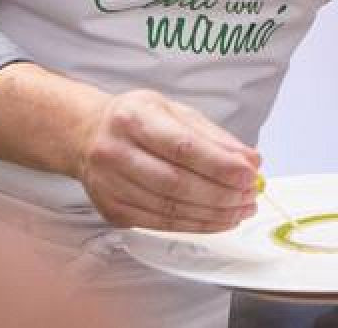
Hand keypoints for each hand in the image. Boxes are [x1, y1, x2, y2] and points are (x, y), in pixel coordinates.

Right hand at [75, 89, 258, 231]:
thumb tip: (250, 160)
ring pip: (169, 208)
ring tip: (241, 209)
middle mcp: (115, 152)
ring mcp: (110, 185)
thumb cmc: (138, 120)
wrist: (87, 136)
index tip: (249, 173)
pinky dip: (195, 224)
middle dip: (221, 194)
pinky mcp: (112, 211)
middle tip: (250, 196)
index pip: (182, 147)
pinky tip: (218, 220)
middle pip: (176, 183)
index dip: (219, 164)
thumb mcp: (176, 112)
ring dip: (213, 213)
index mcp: (134, 118)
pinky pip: (160, 223)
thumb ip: (214, 137)